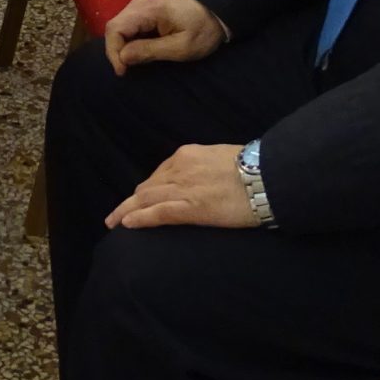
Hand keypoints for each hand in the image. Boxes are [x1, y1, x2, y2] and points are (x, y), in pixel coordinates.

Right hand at [103, 0, 227, 73]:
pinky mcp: (145, 7)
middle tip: (128, 70)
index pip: (115, 28)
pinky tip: (141, 50)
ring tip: (136, 62)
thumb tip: (123, 57)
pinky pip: (129, 24)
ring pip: (120, 26)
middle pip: (115, 26)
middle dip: (117, 50)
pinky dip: (130, 40)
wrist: (218, 12)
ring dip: (123, 46)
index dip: (113, 52)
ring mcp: (141, 2)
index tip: (123, 71)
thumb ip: (150, 51)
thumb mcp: (181, 47)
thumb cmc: (203, 30)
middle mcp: (139, 1)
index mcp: (148, 8)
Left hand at [106, 144, 256, 230]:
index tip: (141, 197)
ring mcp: (183, 188)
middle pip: (147, 187)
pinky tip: (127, 224)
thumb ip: (207, 166)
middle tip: (117, 214)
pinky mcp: (190, 208)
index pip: (161, 173)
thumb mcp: (222, 158)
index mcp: (187, 154)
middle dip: (131, 201)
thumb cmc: (253, 167)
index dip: (148, 188)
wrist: (266, 175)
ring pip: (145, 200)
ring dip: (126, 211)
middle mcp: (179, 168)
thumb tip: (206, 177)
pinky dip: (140, 219)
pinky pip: (158, 213)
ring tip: (114, 222)